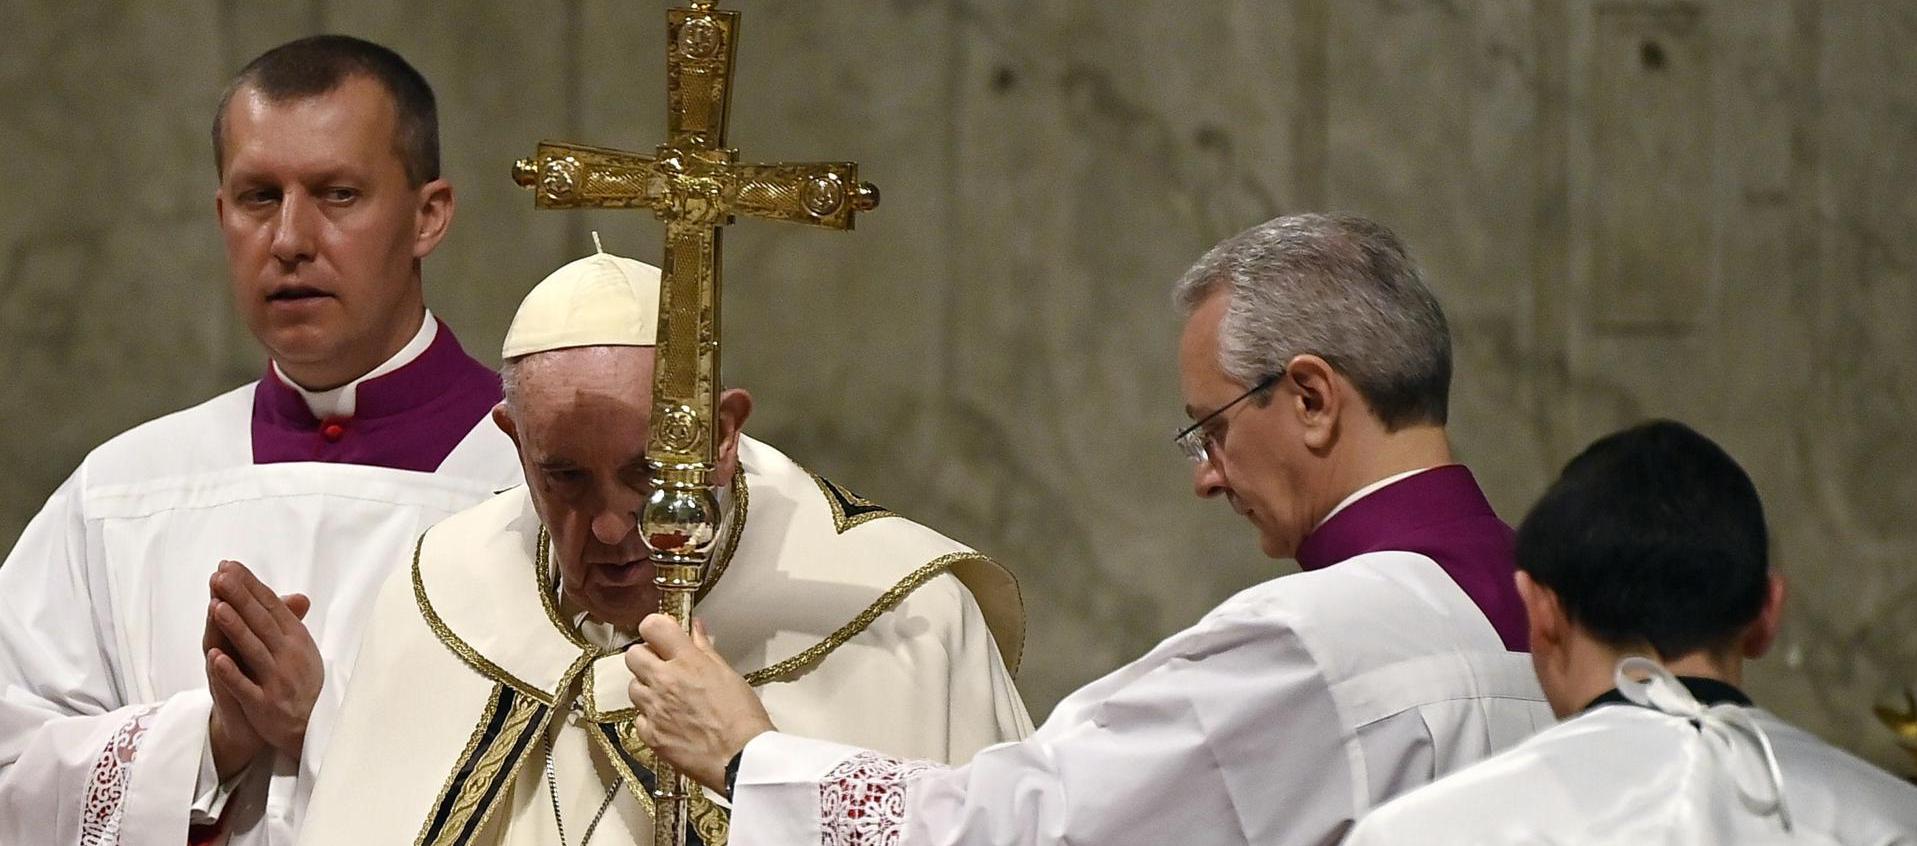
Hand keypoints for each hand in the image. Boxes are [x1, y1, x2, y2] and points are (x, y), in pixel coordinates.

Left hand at [205, 560, 323, 762]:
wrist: (311, 728)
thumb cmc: (302, 682)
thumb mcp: (302, 649)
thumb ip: (291, 623)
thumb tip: (296, 596)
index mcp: (296, 638)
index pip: (271, 606)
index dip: (250, 586)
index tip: (230, 566)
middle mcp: (289, 655)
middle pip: (261, 622)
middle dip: (240, 597)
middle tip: (220, 576)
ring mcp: (277, 680)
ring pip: (253, 650)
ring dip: (235, 628)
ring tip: (216, 606)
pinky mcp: (264, 705)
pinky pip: (245, 687)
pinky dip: (231, 673)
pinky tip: (215, 658)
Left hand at [625, 615, 772, 791]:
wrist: (741, 758)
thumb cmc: (743, 716)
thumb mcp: (727, 673)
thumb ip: (704, 648)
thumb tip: (694, 628)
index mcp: (686, 661)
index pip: (651, 626)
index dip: (654, 628)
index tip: (662, 636)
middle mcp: (664, 681)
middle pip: (632, 655)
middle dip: (646, 657)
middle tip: (663, 666)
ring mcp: (654, 709)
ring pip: (633, 687)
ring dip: (647, 688)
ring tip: (669, 697)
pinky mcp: (650, 735)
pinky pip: (639, 718)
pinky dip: (650, 717)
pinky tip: (669, 721)